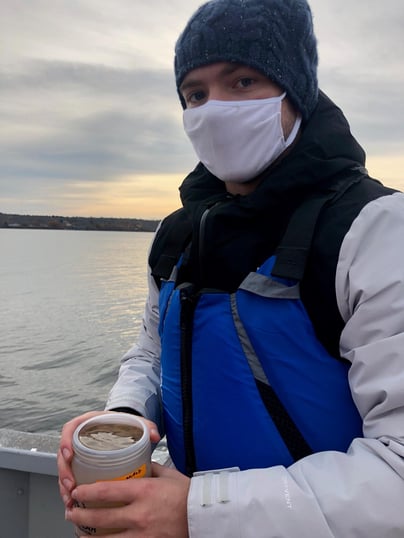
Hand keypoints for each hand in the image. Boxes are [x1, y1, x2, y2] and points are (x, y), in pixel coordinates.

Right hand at [57, 411, 160, 507]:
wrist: (123, 430)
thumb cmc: (124, 425)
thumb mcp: (134, 423)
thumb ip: (146, 426)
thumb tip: (154, 435)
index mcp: (89, 423)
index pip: (70, 429)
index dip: (65, 441)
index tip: (69, 455)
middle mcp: (80, 437)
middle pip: (63, 453)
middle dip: (64, 471)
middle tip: (71, 485)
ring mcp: (78, 453)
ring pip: (64, 469)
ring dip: (64, 485)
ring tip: (70, 499)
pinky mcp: (79, 465)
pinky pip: (69, 478)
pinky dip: (69, 491)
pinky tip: (72, 502)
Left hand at [65, 462, 189, 536]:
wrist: (204, 516)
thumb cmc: (187, 494)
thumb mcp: (166, 475)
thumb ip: (148, 470)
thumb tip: (136, 464)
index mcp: (143, 491)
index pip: (105, 491)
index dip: (86, 492)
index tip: (77, 491)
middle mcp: (139, 514)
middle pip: (100, 517)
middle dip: (80, 515)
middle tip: (71, 511)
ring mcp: (142, 534)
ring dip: (88, 535)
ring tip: (79, 531)